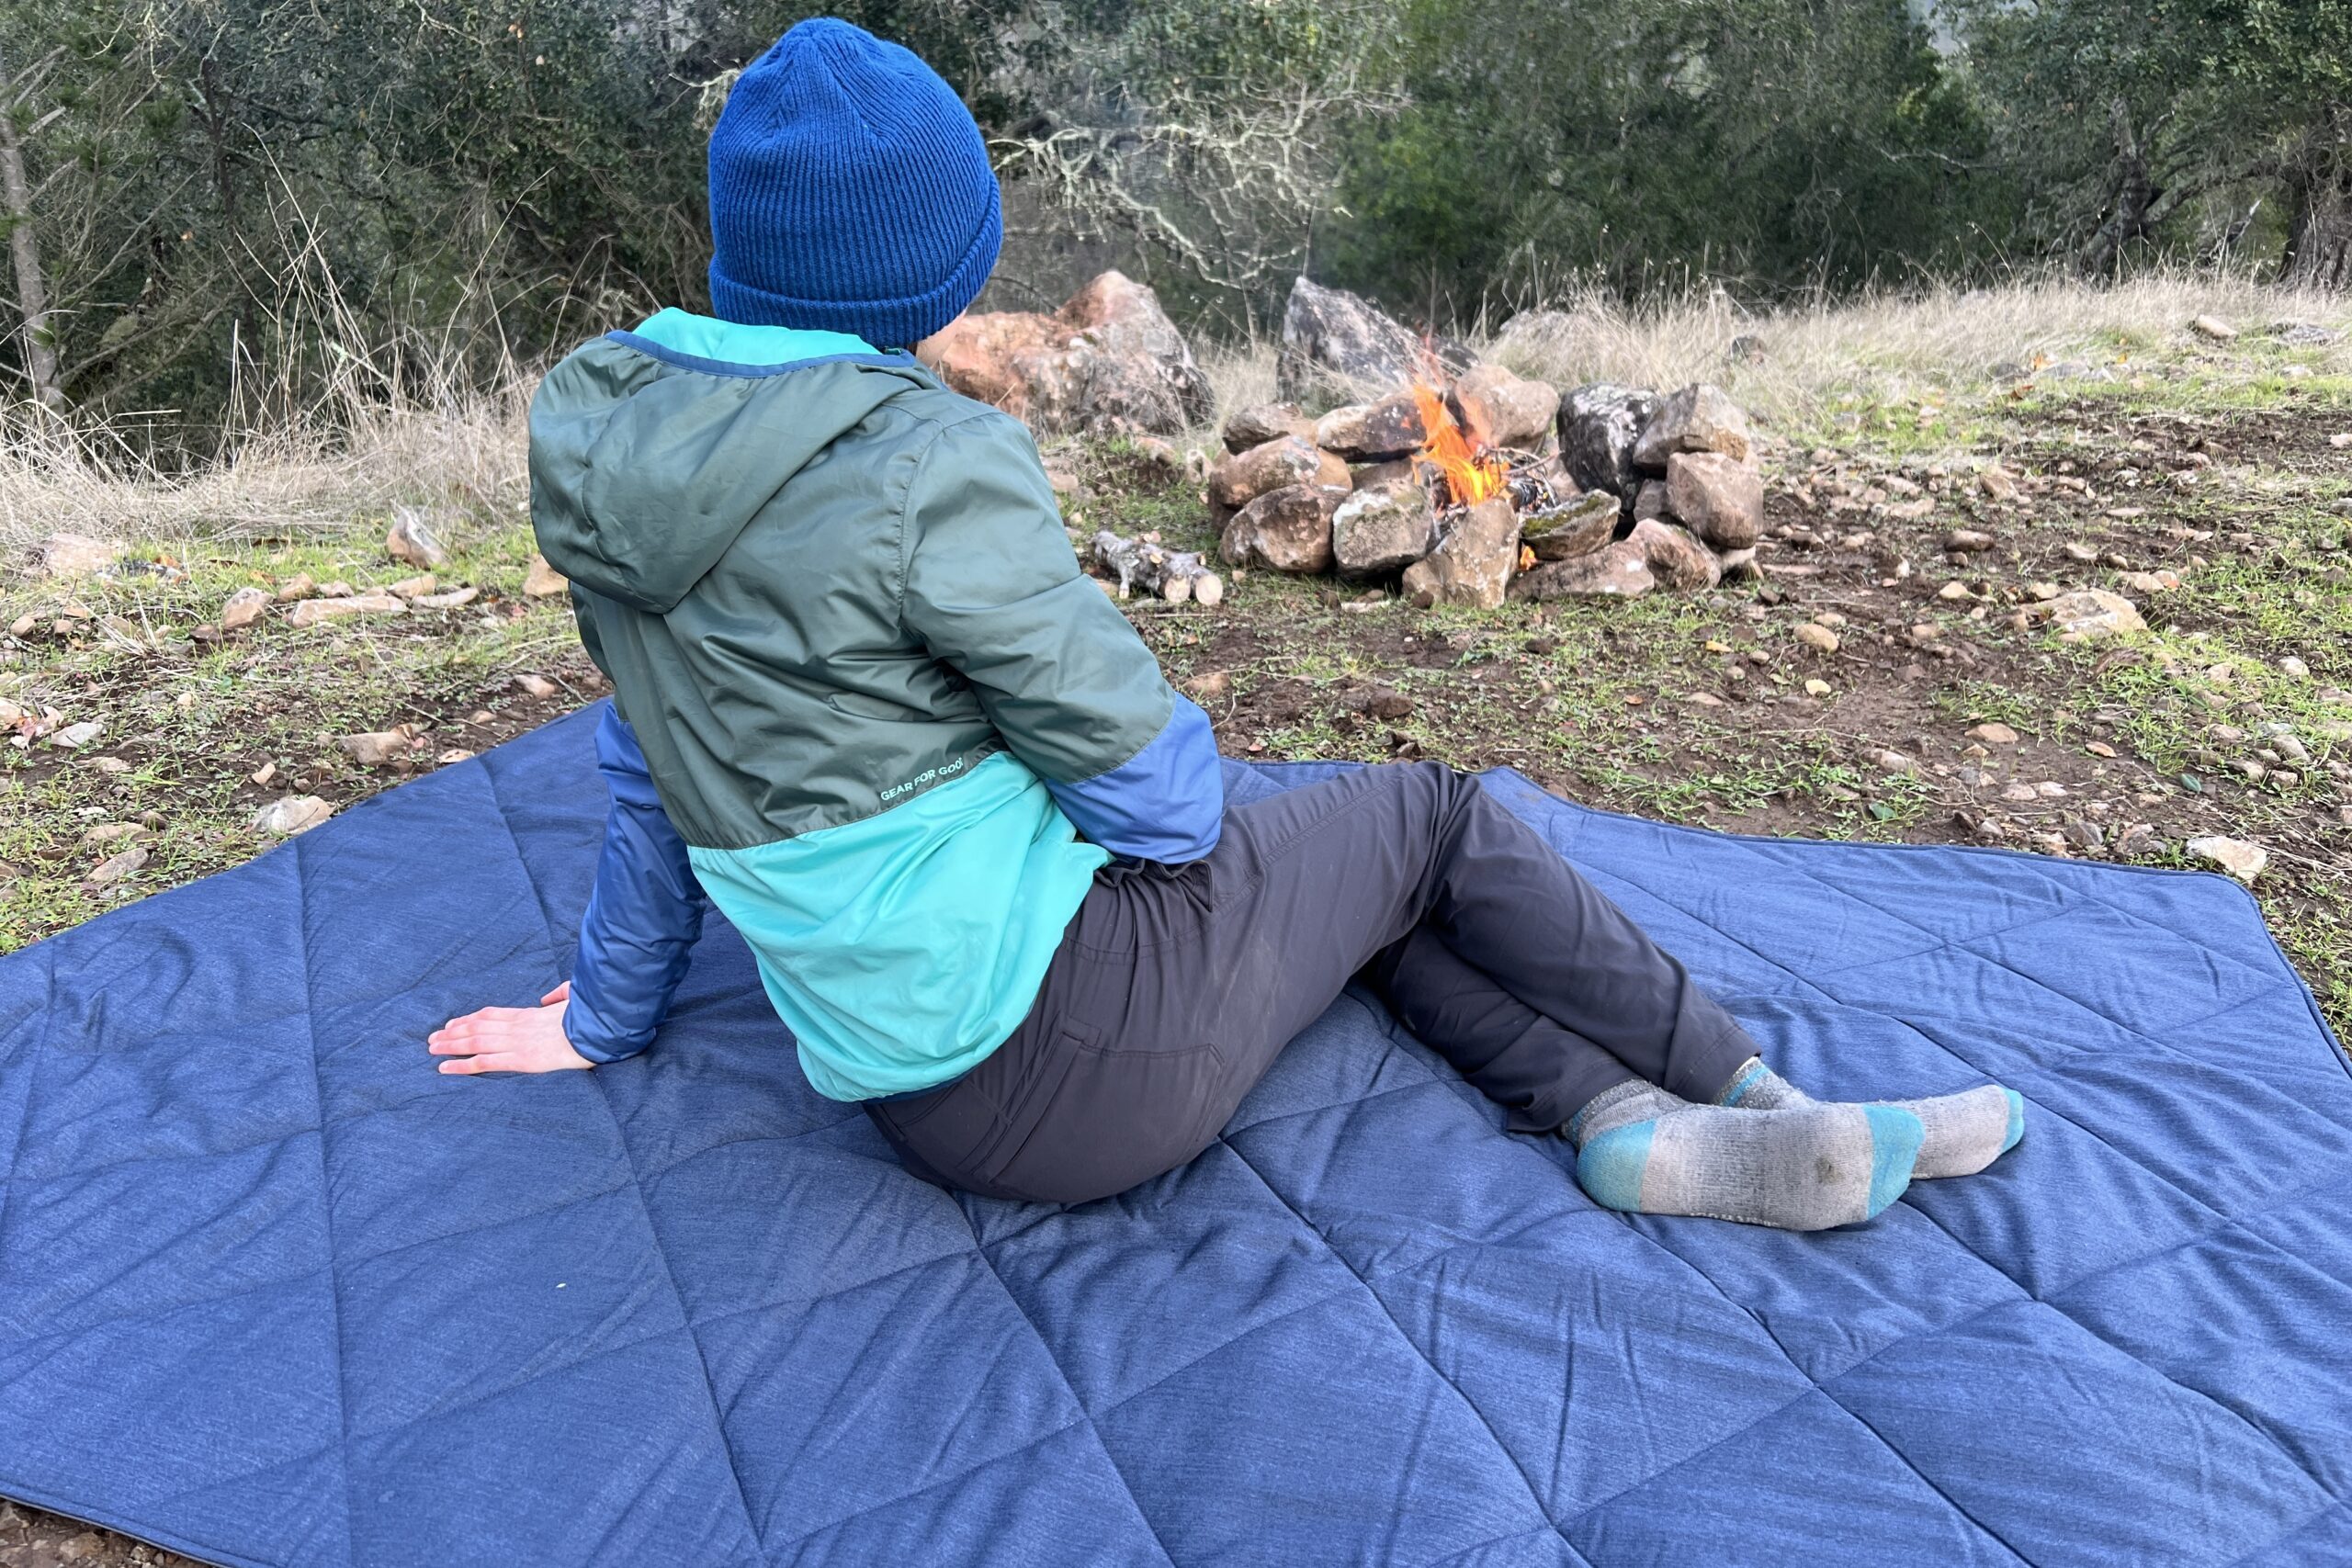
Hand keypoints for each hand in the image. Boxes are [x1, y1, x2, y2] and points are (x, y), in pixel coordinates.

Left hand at [428, 982, 593, 1075]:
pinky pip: (485, 1062)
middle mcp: (517, 1026)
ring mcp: (517, 1042)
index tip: (452, 1023)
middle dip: (451, 1032)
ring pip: (474, 1042)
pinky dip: (462, 1065)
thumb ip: (558, 995)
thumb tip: (546, 998)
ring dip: (450, 1045)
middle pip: (476, 1026)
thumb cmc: (591, 1017)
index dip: (468, 1018)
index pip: (491, 1014)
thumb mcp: (574, 998)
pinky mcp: (521, 1059)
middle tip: (432, 1038)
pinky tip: (445, 1069)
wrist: (599, 1031)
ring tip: (432, 1050)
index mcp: (529, 1014)